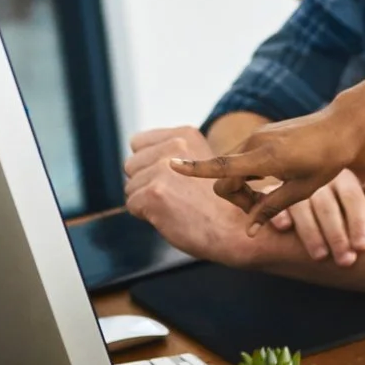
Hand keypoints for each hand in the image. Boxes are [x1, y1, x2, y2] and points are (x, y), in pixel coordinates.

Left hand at [124, 127, 251, 262]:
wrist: (234, 230)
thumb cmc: (218, 204)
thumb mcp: (200, 164)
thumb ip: (172, 156)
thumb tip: (135, 161)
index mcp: (185, 135)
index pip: (138, 142)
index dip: (148, 164)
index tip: (171, 178)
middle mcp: (174, 146)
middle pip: (131, 164)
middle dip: (144, 182)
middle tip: (174, 196)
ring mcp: (163, 169)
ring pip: (130, 187)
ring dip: (146, 200)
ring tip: (175, 206)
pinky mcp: (154, 192)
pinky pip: (132, 205)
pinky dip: (146, 216)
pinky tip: (170, 216)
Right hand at [171, 104, 364, 231]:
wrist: (340, 126)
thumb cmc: (326, 160)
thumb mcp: (302, 191)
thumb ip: (271, 208)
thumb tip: (248, 230)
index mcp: (264, 158)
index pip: (221, 166)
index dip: (194, 169)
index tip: (170, 165)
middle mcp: (254, 143)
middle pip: (224, 178)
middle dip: (235, 197)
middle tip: (261, 209)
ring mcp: (257, 136)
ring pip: (232, 169)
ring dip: (243, 187)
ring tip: (270, 197)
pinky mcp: (261, 135)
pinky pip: (242, 159)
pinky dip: (248, 175)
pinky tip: (271, 182)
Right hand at [270, 169, 364, 265]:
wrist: (300, 191)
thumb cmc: (337, 201)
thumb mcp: (355, 196)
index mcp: (342, 178)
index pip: (353, 197)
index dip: (359, 222)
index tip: (363, 247)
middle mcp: (317, 178)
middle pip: (328, 206)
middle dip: (337, 236)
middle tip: (345, 261)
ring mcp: (293, 184)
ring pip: (302, 206)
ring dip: (311, 232)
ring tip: (320, 256)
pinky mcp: (271, 192)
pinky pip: (271, 199)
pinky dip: (279, 212)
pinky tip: (285, 228)